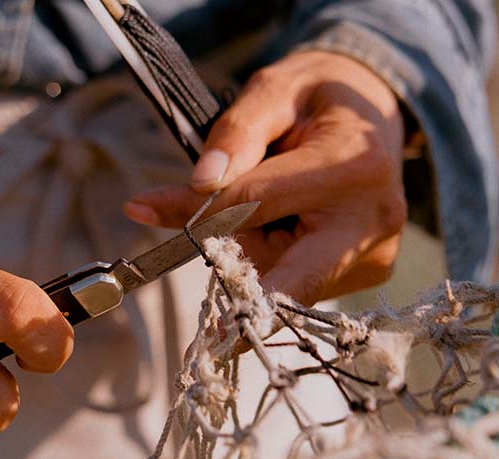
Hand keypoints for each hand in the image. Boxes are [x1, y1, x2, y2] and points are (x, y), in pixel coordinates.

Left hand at [124, 51, 406, 304]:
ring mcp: (374, 255)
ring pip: (286, 285)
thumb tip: (200, 184)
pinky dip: (277, 265)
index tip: (146, 207)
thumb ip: (236, 133)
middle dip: (235, 279)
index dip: (197, 212)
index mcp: (354, 170)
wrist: (373, 114)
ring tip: (260, 218)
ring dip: (254, 262)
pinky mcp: (367, 272)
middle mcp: (371, 224)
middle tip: (203, 306)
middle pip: (285, 278)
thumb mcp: (275, 92)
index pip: (257, 203)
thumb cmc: (318, 99)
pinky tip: (286, 231)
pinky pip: (302, 284)